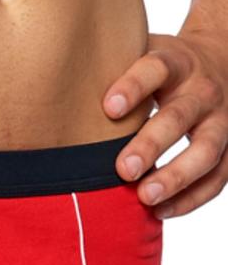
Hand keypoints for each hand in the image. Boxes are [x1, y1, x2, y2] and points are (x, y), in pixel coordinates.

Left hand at [102, 29, 227, 217]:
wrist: (221, 60)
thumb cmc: (160, 67)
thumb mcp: (141, 52)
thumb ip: (111, 69)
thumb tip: (53, 91)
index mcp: (176, 62)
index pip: (156, 69)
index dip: (133, 87)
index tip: (107, 108)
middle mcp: (203, 90)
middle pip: (180, 117)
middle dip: (151, 144)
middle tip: (122, 169)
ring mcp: (222, 120)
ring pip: (206, 152)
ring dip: (176, 177)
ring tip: (145, 198)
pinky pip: (217, 179)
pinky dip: (190, 199)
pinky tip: (159, 212)